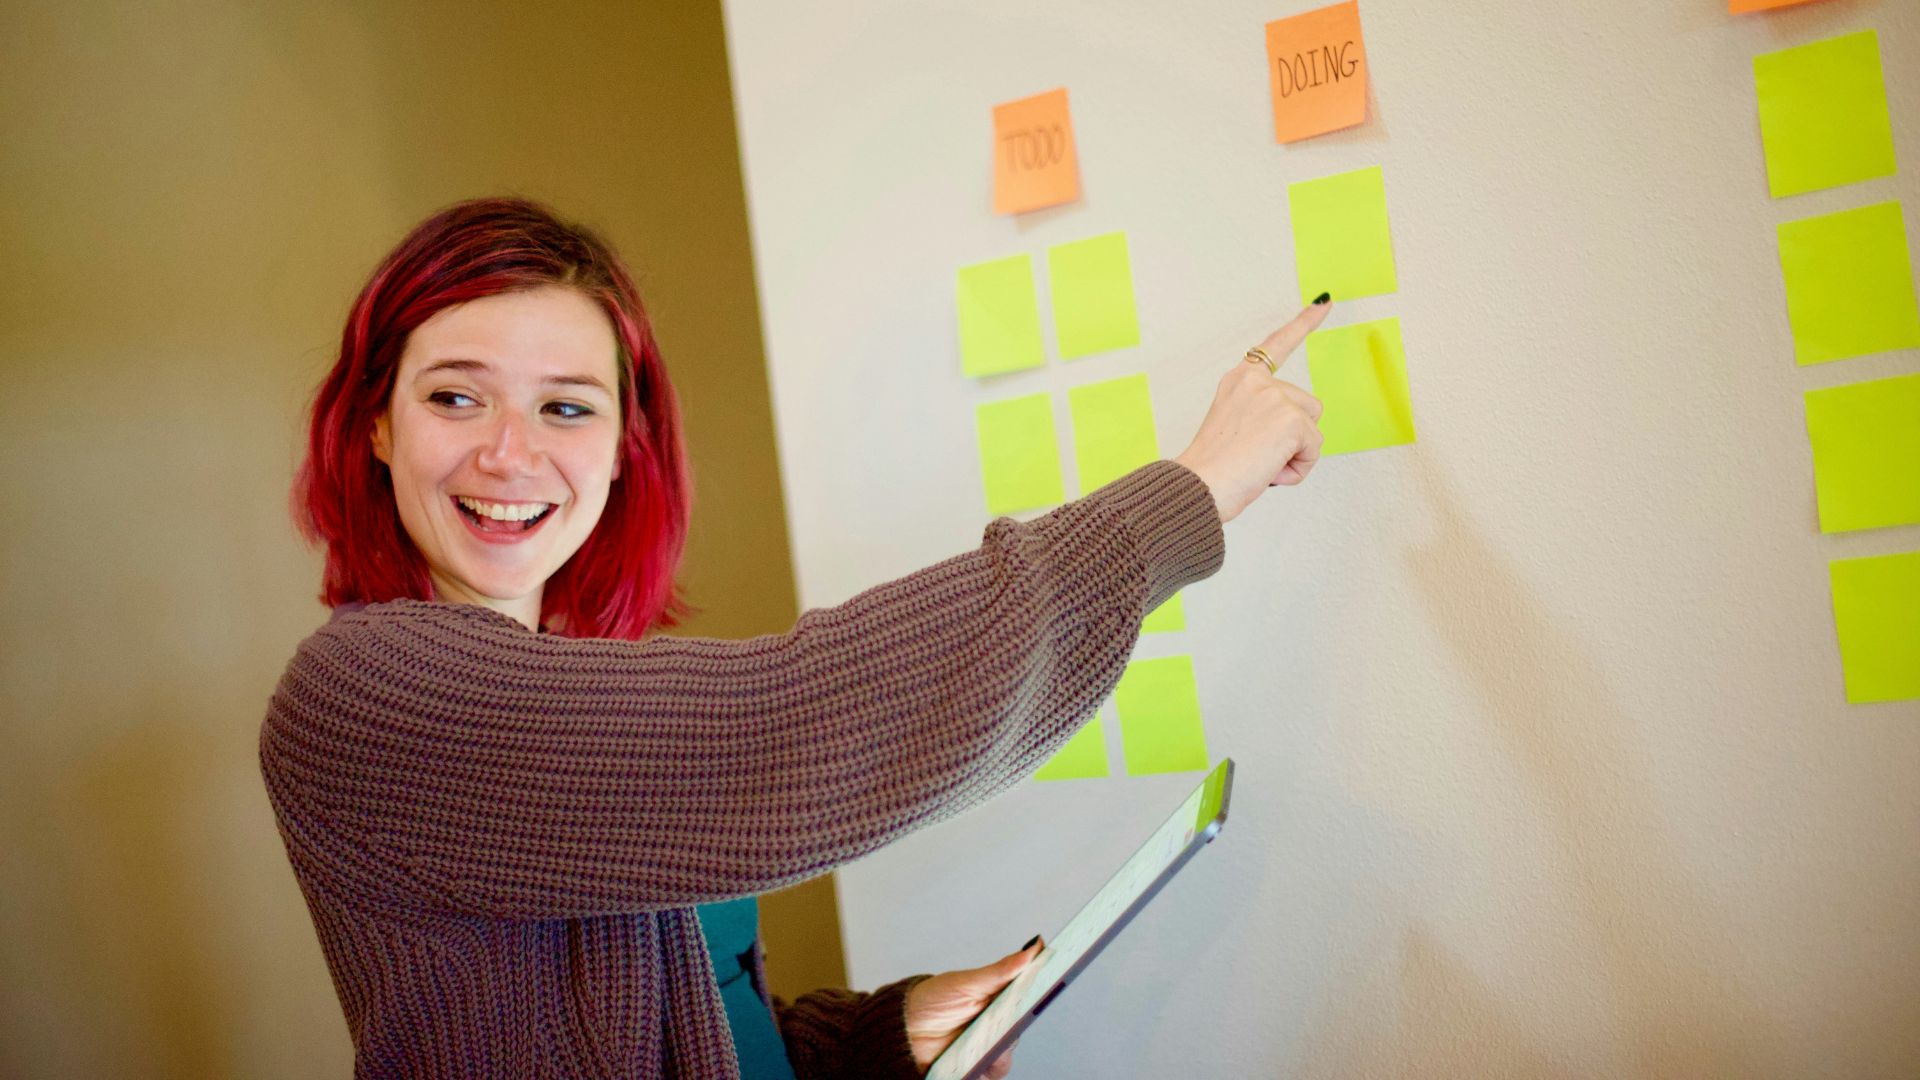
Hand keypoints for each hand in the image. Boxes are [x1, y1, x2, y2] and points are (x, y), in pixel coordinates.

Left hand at [904, 938, 1043, 1078]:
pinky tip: (971, 1061)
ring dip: (992, 1051)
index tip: (1055, 981)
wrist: (901, 1030)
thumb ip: (1001, 970)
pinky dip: (981, 1070)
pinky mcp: (974, 1071)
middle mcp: (996, 1029)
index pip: (1030, 1002)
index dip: (1043, 994)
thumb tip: (1034, 947)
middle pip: (1017, 1035)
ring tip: (978, 1042)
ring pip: (1003, 1060)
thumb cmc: (933, 1001)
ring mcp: (984, 1052)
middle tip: (1004, 1018)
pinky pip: (987, 1076)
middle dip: (1011, 1027)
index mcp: (999, 1004)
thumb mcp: (967, 983)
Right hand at [1172, 299, 1330, 523]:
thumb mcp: (1235, 428)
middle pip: (1306, 406)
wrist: (1201, 487)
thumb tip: (1296, 434)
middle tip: (1255, 456)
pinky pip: (1314, 449)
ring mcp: (1275, 397)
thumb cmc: (1212, 470)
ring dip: (1296, 453)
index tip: (1324, 302)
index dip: (1303, 323)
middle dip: (1292, 436)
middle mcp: (1256, 381)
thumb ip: (1263, 416)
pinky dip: (1298, 468)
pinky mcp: (1292, 419)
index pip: (1276, 345)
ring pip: (1313, 428)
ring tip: (1261, 464)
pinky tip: (1269, 471)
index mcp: (1239, 380)